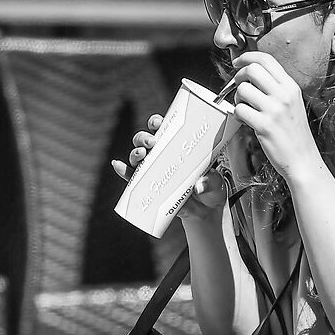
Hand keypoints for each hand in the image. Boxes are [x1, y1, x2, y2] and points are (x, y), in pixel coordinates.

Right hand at [110, 112, 231, 221]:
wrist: (205, 212)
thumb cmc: (211, 190)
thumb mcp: (216, 184)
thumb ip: (210, 183)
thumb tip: (199, 186)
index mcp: (178, 146)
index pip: (164, 129)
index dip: (156, 122)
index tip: (157, 123)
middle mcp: (163, 155)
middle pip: (146, 140)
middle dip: (144, 138)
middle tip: (152, 142)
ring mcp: (154, 171)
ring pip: (137, 157)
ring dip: (135, 153)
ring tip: (141, 154)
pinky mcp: (149, 187)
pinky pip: (132, 178)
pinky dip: (123, 171)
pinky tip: (118, 166)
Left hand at [217, 52, 322, 183]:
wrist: (303, 159)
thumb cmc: (295, 134)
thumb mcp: (292, 103)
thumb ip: (276, 88)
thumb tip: (252, 74)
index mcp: (291, 87)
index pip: (267, 59)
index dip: (248, 57)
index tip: (239, 63)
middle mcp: (284, 95)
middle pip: (252, 69)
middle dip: (239, 76)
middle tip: (239, 86)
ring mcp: (274, 110)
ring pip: (243, 89)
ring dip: (237, 98)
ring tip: (245, 108)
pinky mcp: (264, 125)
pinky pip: (239, 110)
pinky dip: (238, 114)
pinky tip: (246, 120)